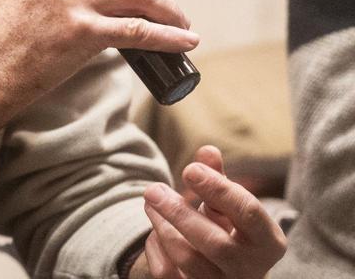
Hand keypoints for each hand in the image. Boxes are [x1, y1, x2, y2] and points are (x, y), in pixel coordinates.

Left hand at [135, 145, 286, 277]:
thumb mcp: (230, 206)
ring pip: (188, 260)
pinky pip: (169, 275)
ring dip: (163, 227)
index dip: (218, 189)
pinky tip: (153, 230)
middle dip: (180, 213)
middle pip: (215, 243)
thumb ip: (219, 179)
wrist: (231, 274)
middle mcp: (250, 270)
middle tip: (153, 189)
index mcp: (268, 242)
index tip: (190, 169)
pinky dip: (155, 249)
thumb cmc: (231, 231)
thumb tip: (207, 151)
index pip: (248, 213)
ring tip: (151, 202)